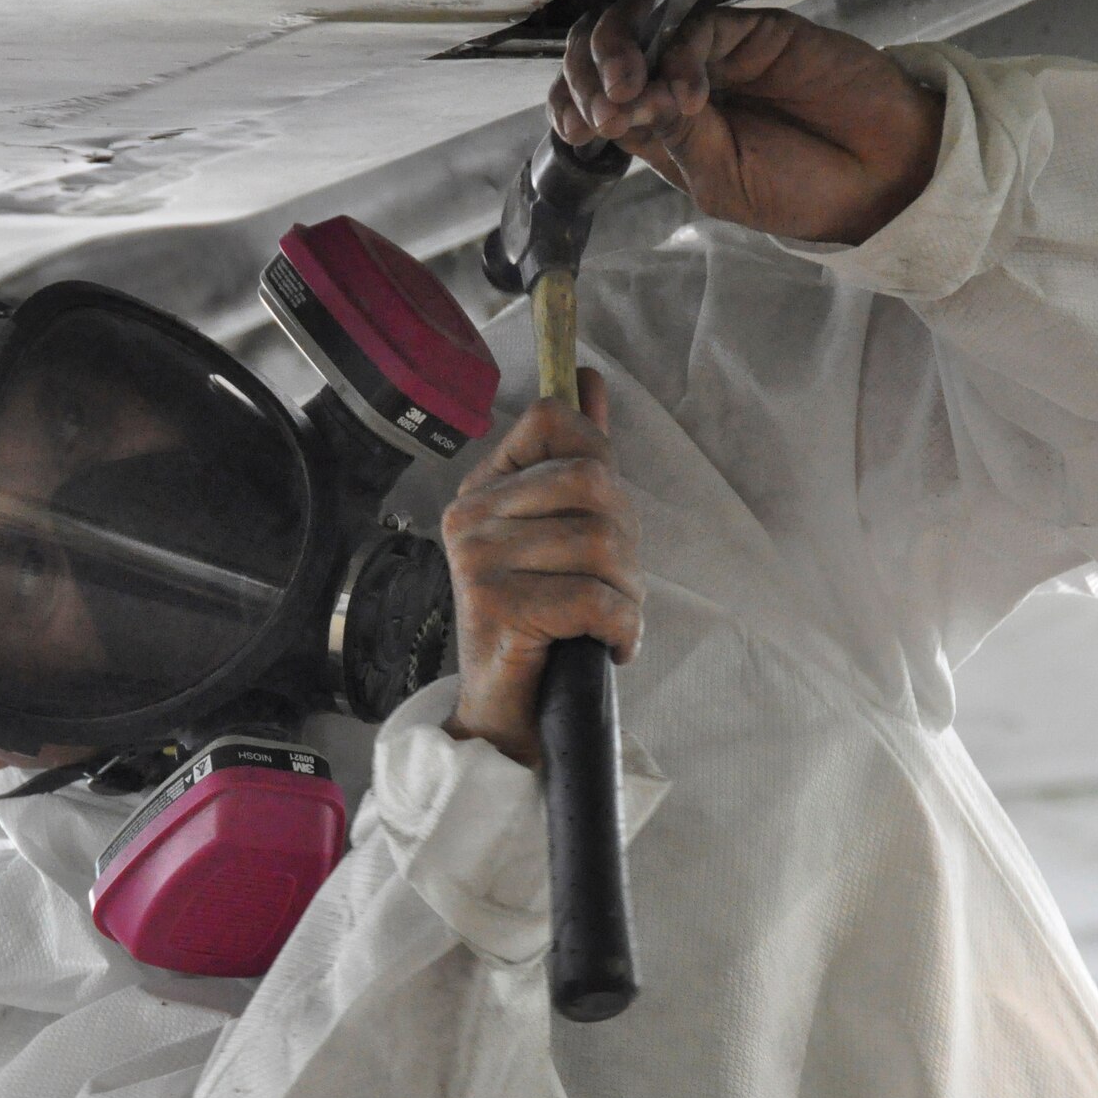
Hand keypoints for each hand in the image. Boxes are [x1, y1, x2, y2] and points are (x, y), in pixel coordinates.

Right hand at [441, 370, 642, 767]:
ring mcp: (476, 561)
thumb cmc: (545, 624)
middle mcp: (470, 517)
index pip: (553, 421)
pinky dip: (621, 627)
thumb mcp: (565, 531)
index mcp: (484, 490)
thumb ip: (577, 456)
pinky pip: (594, 598)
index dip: (600, 462)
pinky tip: (607, 646)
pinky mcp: (495, 607)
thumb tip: (588, 380)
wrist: (511, 717)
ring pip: (600, 542)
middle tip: (615, 587)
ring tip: (607, 621)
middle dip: (626, 540)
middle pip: (592, 481)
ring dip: (627, 592)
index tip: (603, 517)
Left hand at [549, 0, 944, 245]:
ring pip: (641, 26)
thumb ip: (673, 139)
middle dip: (588, 74)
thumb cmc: (801, 189)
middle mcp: (678, 83)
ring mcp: (713, 53)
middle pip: (605, 54)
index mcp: (662, 130)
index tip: (577, 127)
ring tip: (630, 93)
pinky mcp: (749, 31)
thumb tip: (622, 101)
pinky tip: (690, 95)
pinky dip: (679, 56)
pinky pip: (696, 26)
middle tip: (605, 109)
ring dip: (619, 52)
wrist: (879, 174)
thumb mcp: (720, 182)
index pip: (594, 99)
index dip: (572, 101)